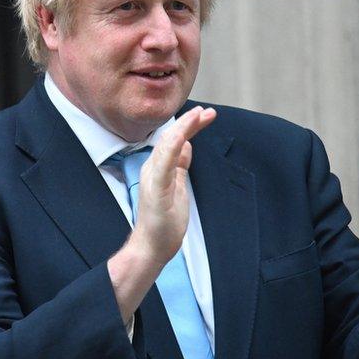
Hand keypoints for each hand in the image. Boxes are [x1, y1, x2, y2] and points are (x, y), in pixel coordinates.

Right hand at [130, 106, 215, 264]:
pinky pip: (163, 166)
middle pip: (171, 137)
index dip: (190, 125)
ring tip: (197, 115)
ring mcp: (153, 179)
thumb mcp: (176, 185)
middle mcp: (152, 168)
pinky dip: (171, 149)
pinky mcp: (155, 190)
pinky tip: (181, 138)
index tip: (206, 114)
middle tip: (207, 111)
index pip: (174, 139)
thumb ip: (180, 164)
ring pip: (166, 146)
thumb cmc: (163, 220)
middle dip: (189, 121)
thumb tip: (187, 144)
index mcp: (158, 167)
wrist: (151, 246)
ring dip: (182, 128)